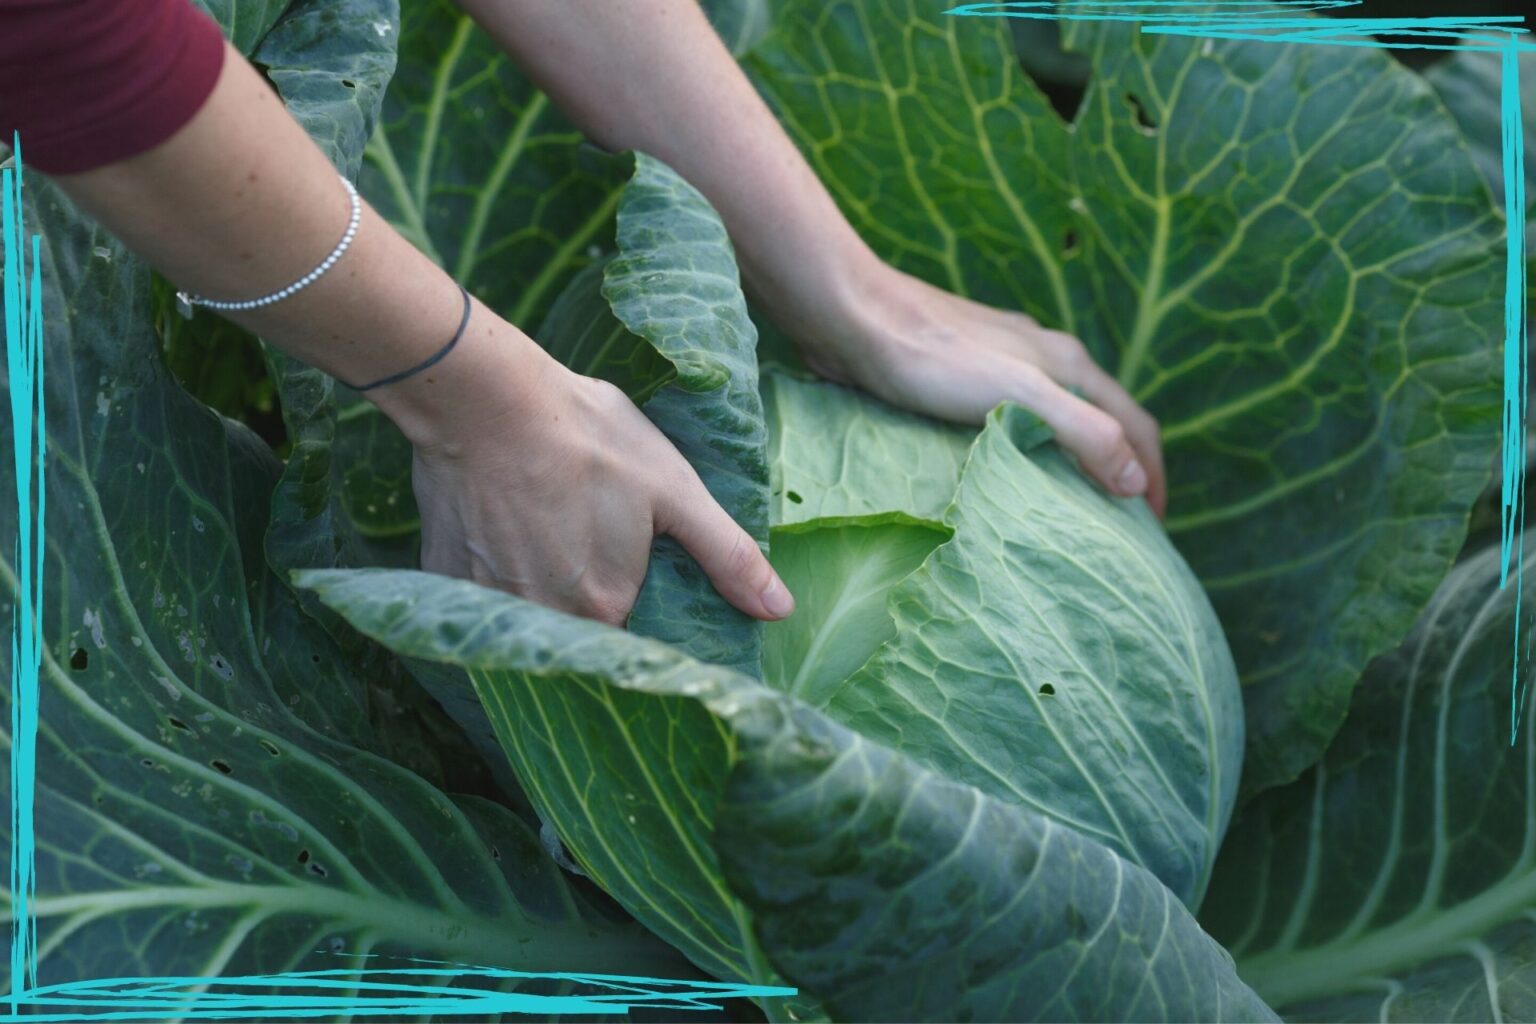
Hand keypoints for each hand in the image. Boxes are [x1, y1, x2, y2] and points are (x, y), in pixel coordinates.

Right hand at [396, 327, 794, 627]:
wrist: (485, 399)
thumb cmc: (588, 438)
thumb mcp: (676, 490)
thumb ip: (728, 556)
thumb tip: (781, 611)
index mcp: (604, 610)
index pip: (632, 649)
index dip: (642, 626)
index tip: (643, 596)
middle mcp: (544, 622)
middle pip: (577, 638)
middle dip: (592, 614)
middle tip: (593, 558)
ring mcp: (487, 604)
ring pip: (529, 621)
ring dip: (543, 599)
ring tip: (552, 547)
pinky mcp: (444, 579)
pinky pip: (481, 602)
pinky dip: (496, 582)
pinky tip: (507, 540)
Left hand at [778, 262, 1167, 518]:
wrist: (851, 316)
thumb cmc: (931, 356)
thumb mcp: (1017, 395)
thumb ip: (1081, 432)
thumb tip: (1134, 481)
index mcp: (1068, 363)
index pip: (1136, 425)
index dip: (1152, 477)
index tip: (1152, 531)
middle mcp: (1043, 360)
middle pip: (1103, 421)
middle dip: (1120, 470)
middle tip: (1117, 529)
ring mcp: (1001, 365)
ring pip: (1057, 420)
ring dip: (1073, 463)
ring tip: (1065, 513)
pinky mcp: (959, 376)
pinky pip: (1011, 422)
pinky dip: (1026, 453)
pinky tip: (1000, 479)